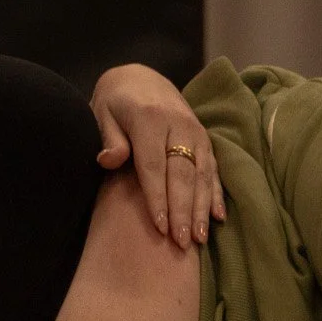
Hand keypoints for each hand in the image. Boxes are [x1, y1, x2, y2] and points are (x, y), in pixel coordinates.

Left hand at [91, 64, 225, 248]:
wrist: (140, 78)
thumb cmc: (115, 103)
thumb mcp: (102, 113)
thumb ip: (109, 138)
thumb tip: (109, 161)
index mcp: (149, 119)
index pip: (154, 165)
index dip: (157, 198)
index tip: (159, 227)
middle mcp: (178, 125)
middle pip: (181, 174)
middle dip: (183, 211)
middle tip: (181, 242)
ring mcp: (196, 132)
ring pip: (201, 174)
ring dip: (202, 208)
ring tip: (200, 238)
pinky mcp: (205, 139)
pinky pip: (213, 168)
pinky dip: (216, 194)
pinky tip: (218, 217)